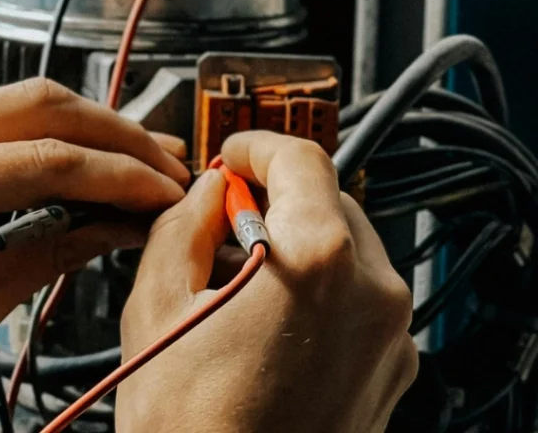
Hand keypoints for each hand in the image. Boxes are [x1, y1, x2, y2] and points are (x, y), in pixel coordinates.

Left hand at [0, 79, 190, 409]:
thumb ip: (45, 255)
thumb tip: (115, 224)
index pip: (46, 159)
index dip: (117, 174)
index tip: (162, 191)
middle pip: (37, 103)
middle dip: (112, 131)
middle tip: (162, 162)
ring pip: (16, 99)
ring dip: (82, 124)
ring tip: (134, 155)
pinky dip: (41, 132)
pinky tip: (76, 155)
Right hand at [119, 131, 417, 432]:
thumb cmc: (191, 425)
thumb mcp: (158, 299)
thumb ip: (183, 221)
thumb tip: (205, 193)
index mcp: (315, 260)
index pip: (301, 157)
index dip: (258, 144)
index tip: (233, 153)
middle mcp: (370, 293)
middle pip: (329, 197)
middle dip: (276, 193)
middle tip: (226, 208)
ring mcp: (389, 336)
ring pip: (348, 246)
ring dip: (298, 237)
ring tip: (240, 267)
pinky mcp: (391, 371)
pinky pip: (360, 296)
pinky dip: (320, 283)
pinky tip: (268, 312)